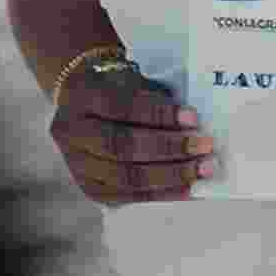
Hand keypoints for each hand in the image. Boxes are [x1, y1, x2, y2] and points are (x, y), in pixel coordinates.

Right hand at [50, 60, 214, 205]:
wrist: (83, 103)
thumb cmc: (117, 88)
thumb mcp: (131, 79)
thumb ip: (155, 96)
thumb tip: (194, 122)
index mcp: (81, 95)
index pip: (120, 106)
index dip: (157, 113)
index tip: (192, 117)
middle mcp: (71, 132)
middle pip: (121, 146)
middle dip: (168, 148)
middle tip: (204, 146)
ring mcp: (76, 164)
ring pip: (124, 177)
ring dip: (170, 176)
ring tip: (201, 170)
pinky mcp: (89, 188)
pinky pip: (127, 197)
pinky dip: (161, 193)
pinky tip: (187, 188)